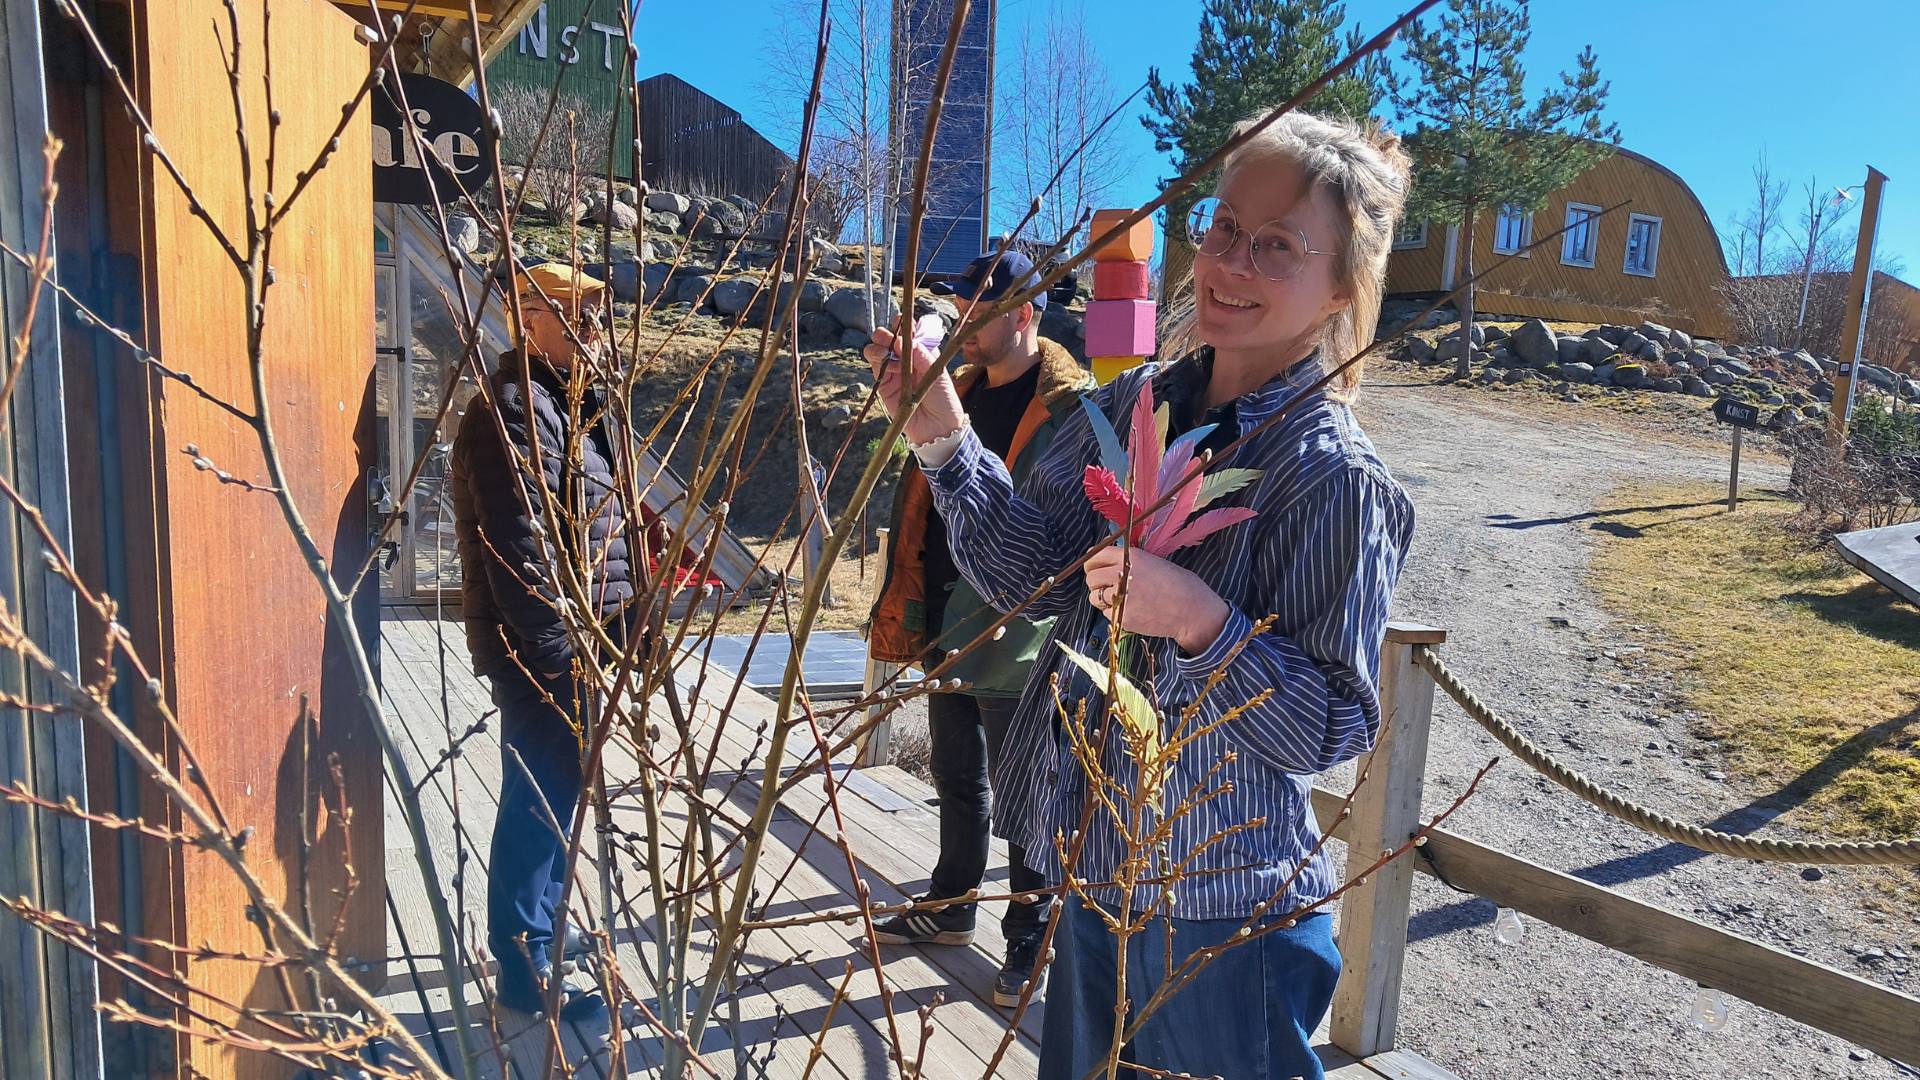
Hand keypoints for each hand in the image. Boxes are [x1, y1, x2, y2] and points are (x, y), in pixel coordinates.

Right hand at [864, 323, 965, 445]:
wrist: (938, 428)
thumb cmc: (944, 398)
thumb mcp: (936, 372)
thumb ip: (920, 354)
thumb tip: (901, 338)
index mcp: (921, 350)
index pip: (908, 330)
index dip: (902, 324)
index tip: (901, 322)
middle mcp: (904, 358)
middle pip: (887, 337)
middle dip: (885, 333)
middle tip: (890, 339)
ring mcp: (892, 370)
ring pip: (875, 349)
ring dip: (878, 346)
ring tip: (887, 354)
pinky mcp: (883, 385)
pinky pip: (874, 367)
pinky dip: (878, 361)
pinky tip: (890, 367)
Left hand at [1084, 545, 1229, 654]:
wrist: (1192, 609)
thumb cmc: (1179, 585)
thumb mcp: (1154, 562)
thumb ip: (1129, 561)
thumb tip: (1108, 560)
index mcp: (1131, 557)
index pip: (1096, 555)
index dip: (1091, 563)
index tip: (1093, 568)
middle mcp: (1123, 574)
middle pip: (1091, 577)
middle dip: (1095, 583)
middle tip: (1106, 588)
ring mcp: (1122, 596)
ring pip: (1094, 597)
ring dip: (1102, 599)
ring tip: (1119, 600)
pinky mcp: (1124, 616)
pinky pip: (1107, 614)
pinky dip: (1114, 614)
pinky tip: (1132, 611)